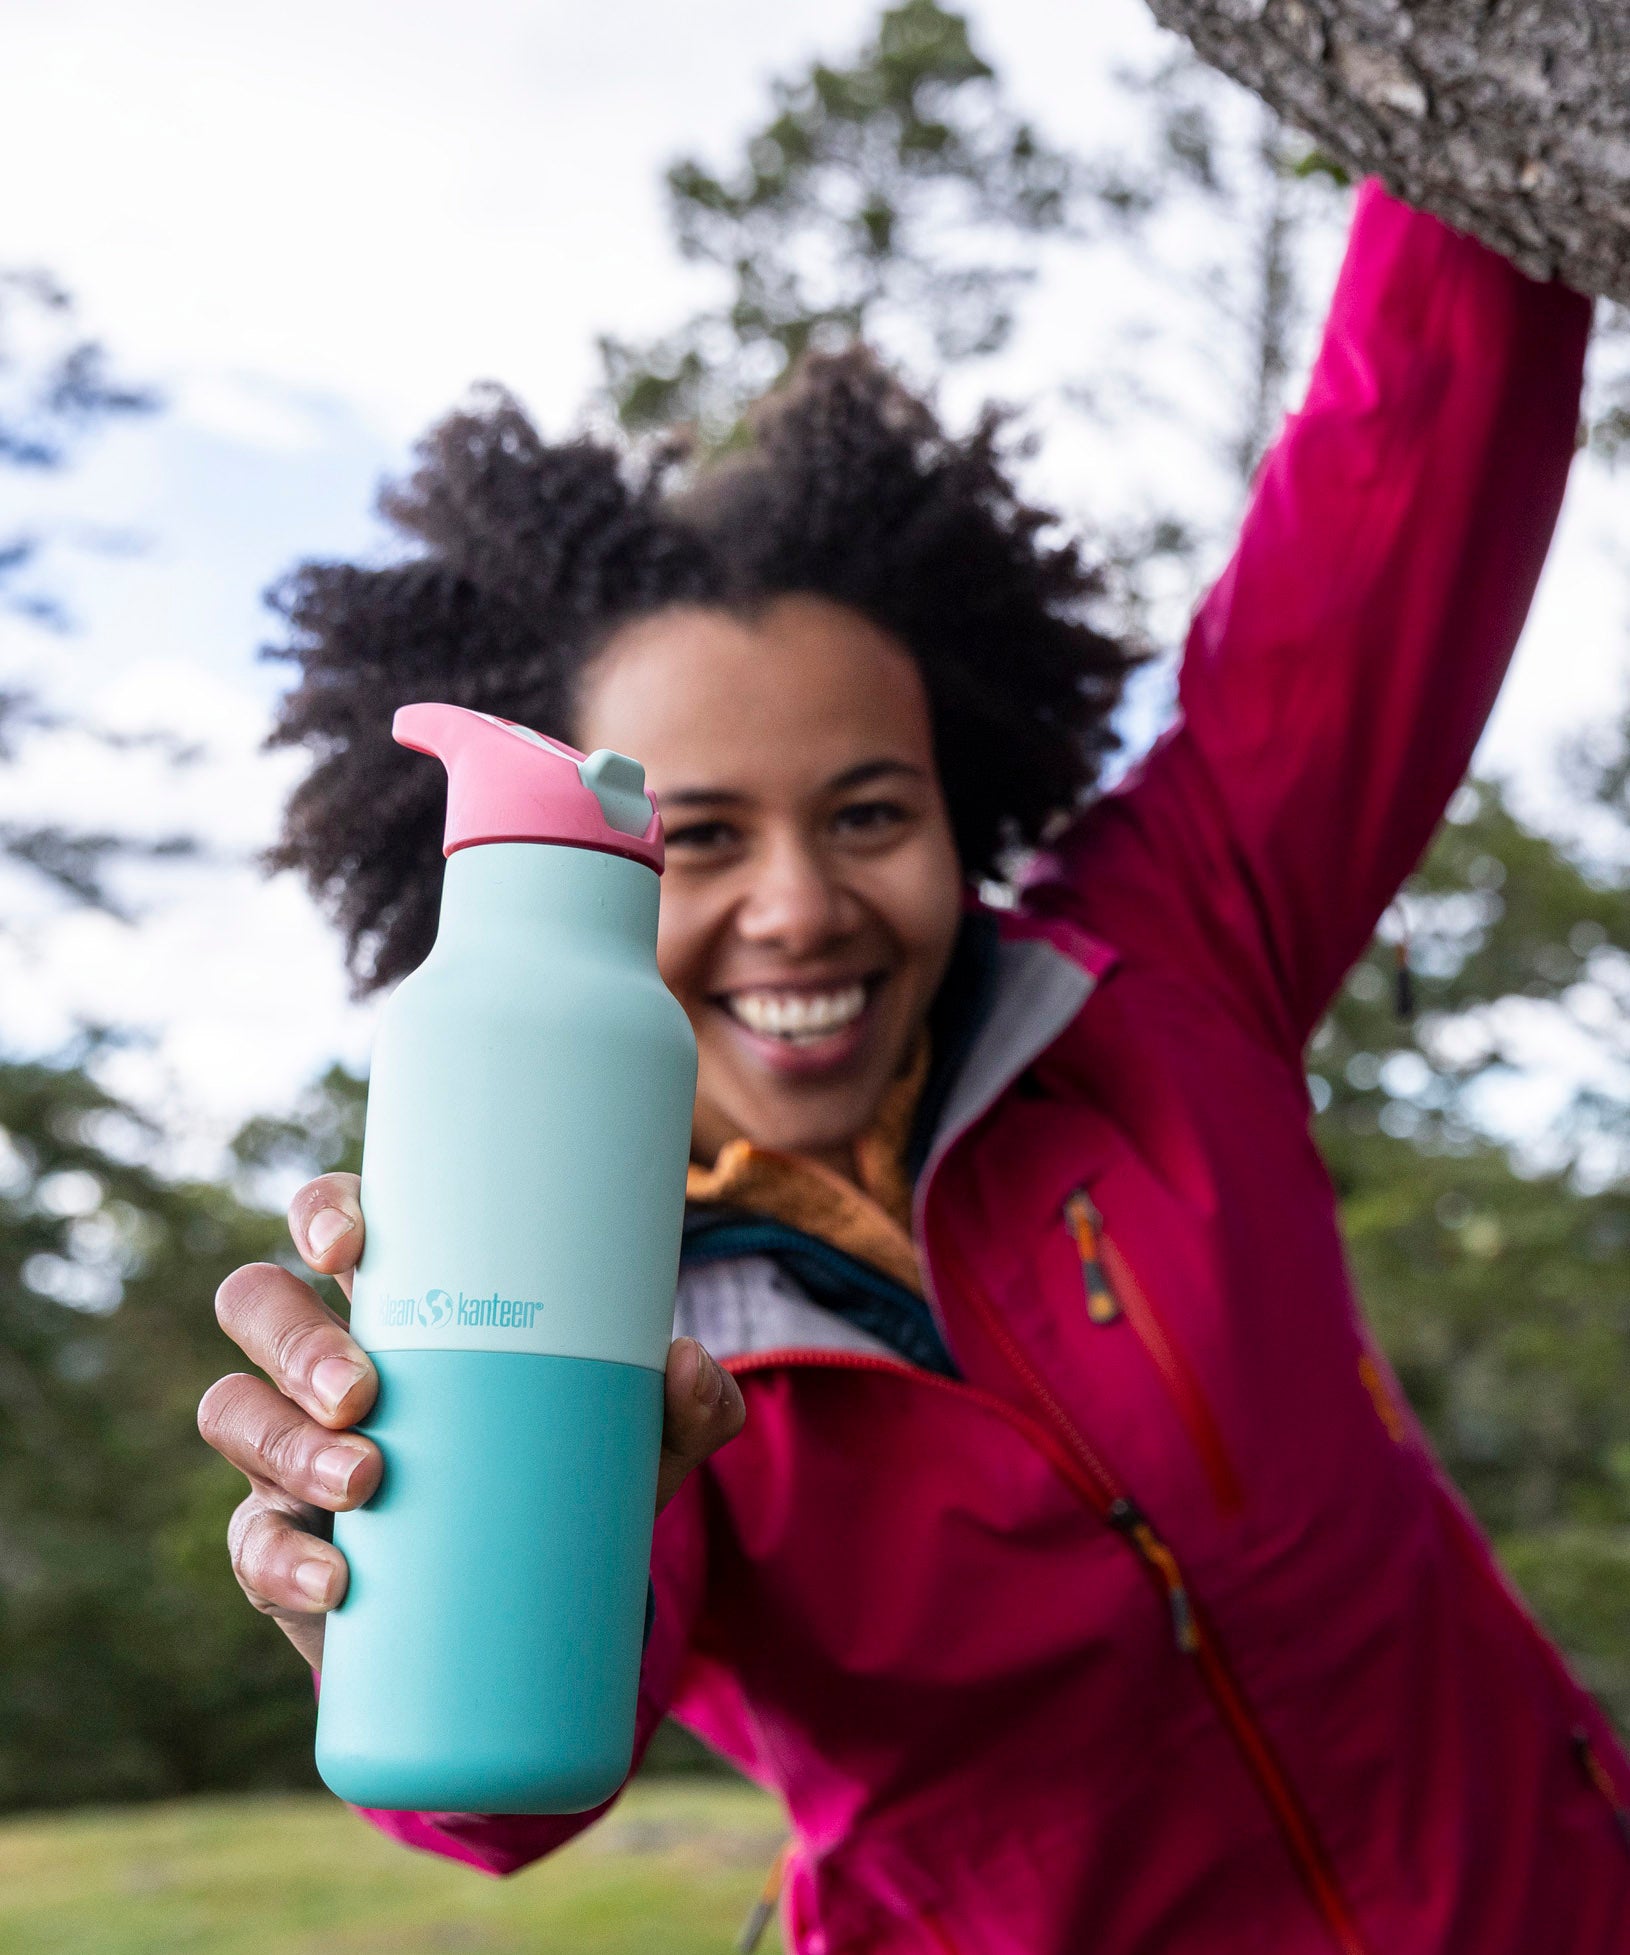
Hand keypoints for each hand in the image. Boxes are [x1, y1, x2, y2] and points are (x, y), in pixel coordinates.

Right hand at [198, 1171, 745, 1668]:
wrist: (538, 1611)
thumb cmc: (571, 1474)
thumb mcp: (640, 1439)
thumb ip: (688, 1402)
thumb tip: (687, 1363)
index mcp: (405, 1302)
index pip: (337, 1223)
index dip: (325, 1212)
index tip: (351, 1243)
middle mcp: (327, 1360)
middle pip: (258, 1304)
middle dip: (297, 1341)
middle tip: (364, 1392)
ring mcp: (290, 1450)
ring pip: (233, 1411)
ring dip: (285, 1444)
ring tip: (365, 1480)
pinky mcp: (280, 1545)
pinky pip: (248, 1542)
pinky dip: (283, 1559)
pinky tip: (335, 1580)